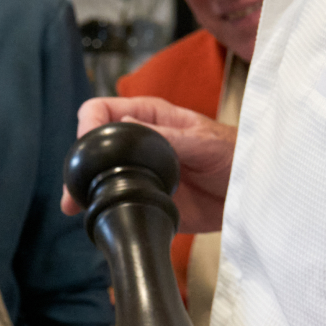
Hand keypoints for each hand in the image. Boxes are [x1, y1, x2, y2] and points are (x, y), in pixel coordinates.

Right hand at [63, 96, 237, 232]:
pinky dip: (99, 208)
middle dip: (78, 163)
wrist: (251, 195)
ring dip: (82, 188)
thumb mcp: (204, 141)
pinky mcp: (140, 197)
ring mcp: (136, 171)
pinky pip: (113, 201)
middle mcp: (136, 143)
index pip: (102, 111)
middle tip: (74, 186)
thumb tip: (126, 123)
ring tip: (74, 205)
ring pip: (96, 175)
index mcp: (148, 118)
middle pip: (92, 145)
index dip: (88, 125)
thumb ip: (168, 135)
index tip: (86, 146)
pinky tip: (89, 214)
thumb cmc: (236, 156)